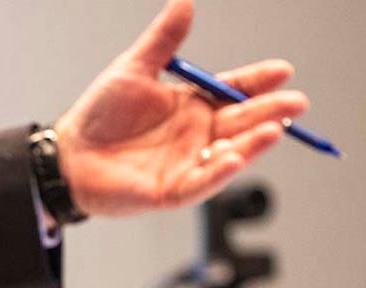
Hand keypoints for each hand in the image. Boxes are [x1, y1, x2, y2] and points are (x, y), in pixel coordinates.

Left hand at [54, 0, 309, 215]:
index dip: (258, 82)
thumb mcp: (134, 70)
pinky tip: (235, 158)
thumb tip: (185, 1)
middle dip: (269, 112)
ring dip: (253, 143)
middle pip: (241, 122)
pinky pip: (201, 182)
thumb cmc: (100, 114)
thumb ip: (164, 41)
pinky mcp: (172, 190)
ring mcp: (188, 163)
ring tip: (275, 129)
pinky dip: (219, 171)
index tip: (282, 70)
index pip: (234, 91)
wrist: (69, 154)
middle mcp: (197, 135)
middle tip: (296, 102)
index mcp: (193, 105)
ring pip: (229, 154)